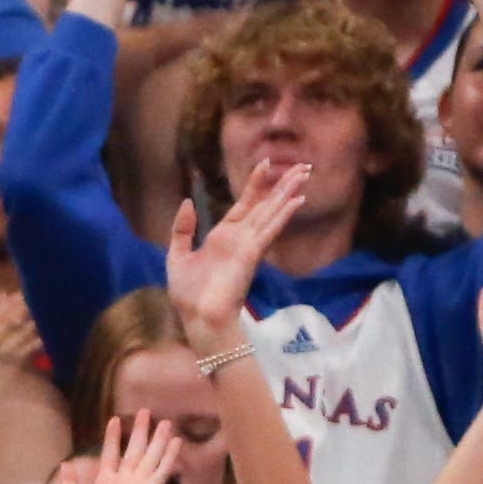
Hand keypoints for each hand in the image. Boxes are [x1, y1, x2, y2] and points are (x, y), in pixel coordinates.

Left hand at [161, 161, 309, 347]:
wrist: (197, 318)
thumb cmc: (188, 294)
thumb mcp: (178, 254)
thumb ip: (183, 228)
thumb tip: (188, 202)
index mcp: (223, 237)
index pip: (244, 205)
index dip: (256, 186)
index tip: (266, 165)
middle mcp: (239, 238)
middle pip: (264, 205)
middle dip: (281, 185)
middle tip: (301, 165)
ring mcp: (247, 245)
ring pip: (270, 212)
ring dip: (287, 193)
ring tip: (304, 173)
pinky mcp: (251, 253)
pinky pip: (268, 229)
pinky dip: (282, 215)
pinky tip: (296, 201)